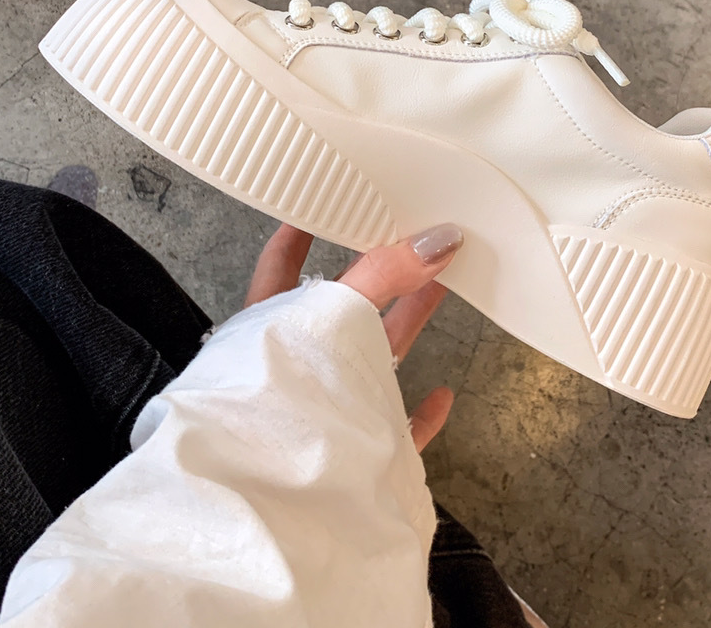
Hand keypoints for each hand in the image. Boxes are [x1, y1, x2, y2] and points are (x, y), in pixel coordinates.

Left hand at [245, 222, 463, 450]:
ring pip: (372, 359)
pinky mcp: (357, 456)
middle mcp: (294, 365)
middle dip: (379, 272)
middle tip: (411, 239)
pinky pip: (395, 431)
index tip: (320, 204)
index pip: (280, 265)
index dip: (299, 231)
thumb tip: (435, 239)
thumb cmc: (277, 403)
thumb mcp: (331, 315)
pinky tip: (443, 396)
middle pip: (342, 307)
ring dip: (407, 324)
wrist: (273, 505)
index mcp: (268, 326)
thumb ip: (381, 277)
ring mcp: (326, 412)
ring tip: (440, 287)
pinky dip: (421, 413)